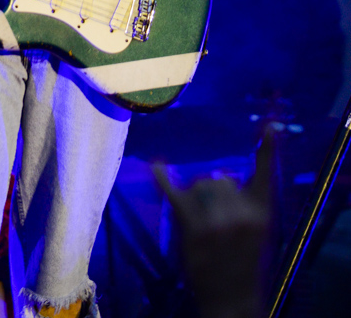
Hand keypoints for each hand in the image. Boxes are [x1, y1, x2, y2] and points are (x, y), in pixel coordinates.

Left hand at [153, 133, 272, 317]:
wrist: (233, 300)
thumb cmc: (243, 265)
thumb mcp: (257, 235)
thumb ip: (244, 206)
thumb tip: (221, 177)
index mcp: (262, 214)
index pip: (265, 175)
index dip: (267, 149)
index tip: (269, 126)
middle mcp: (241, 213)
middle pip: (218, 179)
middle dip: (212, 194)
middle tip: (214, 222)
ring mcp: (216, 220)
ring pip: (198, 186)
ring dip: (196, 199)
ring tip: (202, 225)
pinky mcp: (193, 226)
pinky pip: (175, 195)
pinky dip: (164, 179)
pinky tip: (157, 166)